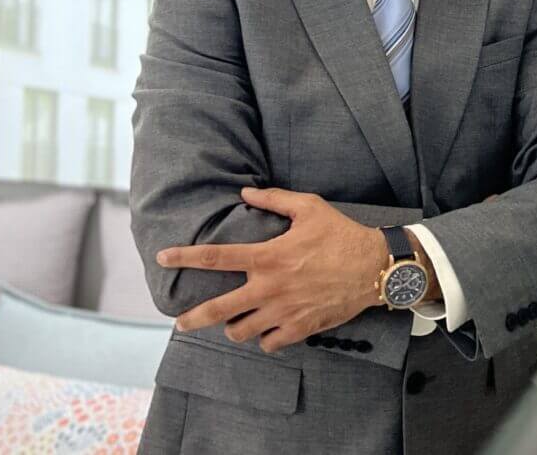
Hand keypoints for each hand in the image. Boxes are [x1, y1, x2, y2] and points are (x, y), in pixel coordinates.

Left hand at [157, 187, 388, 352]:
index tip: (163, 257)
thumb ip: (274, 200)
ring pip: (241, 331)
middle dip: (193, 318)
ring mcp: (284, 311)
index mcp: (267, 256)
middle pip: (219, 309)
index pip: (216, 257)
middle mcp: (269, 288)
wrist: (374, 268)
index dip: (185, 256)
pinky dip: (263, 338)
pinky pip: (269, 343)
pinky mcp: (300, 327)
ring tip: (235, 321)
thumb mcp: (308, 207)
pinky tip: (265, 329)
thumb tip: (245, 194)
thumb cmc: (340, 234)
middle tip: (180, 321)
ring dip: (234, 327)